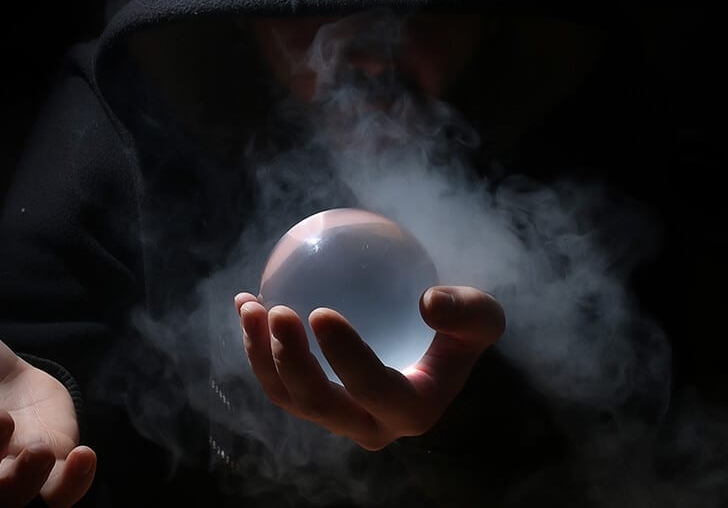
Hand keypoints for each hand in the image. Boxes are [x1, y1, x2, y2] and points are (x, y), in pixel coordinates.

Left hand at [235, 285, 504, 449]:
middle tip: (278, 311)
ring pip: (288, 397)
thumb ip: (467, 310)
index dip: (346, 358)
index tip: (321, 311)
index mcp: (412, 411)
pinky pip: (277, 378)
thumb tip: (428, 302)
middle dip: (291, 364)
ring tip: (250, 306)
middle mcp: (370, 426)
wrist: (433, 348)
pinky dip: (256, 345)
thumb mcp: (482, 316)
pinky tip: (245, 302)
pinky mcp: (312, 401)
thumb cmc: (459, 328)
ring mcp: (336, 418)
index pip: (375, 390)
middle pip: (320, 405)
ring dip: (261, 356)